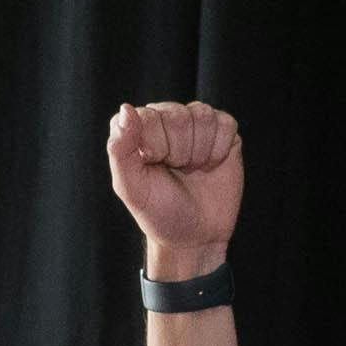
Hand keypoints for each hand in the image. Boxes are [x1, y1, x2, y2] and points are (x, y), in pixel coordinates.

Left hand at [105, 100, 243, 276]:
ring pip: (203, 116)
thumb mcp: (130, 188)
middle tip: (176, 172)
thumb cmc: (158, 212)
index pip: (149, 116)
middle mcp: (165, 118)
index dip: (156, 146)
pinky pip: (226, 124)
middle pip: (178, 115)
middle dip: (179, 152)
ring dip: (199, 152)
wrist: (195, 236)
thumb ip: (120, 149)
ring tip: (192, 170)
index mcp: (138, 127)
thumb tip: (126, 109)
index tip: (156, 167)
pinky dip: (219, 151)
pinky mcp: (223, 131)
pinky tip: (210, 166)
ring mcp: (195, 123)